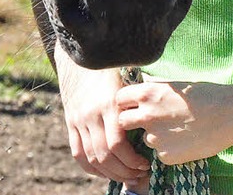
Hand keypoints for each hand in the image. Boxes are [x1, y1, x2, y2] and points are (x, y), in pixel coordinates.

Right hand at [55, 41, 150, 186]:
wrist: (79, 56)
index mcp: (109, 103)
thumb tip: (163, 107)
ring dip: (110, 173)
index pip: (117, 143)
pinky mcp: (70, 123)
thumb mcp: (127, 76)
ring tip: (127, 177)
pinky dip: (91, 168)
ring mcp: (78, 120)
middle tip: (140, 175)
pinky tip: (105, 172)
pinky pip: (78, 154)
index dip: (132, 160)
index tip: (146, 163)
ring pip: (92, 158)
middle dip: (124, 171)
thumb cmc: (110, 66)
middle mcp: (91, 114)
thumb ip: (139, 95)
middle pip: (105, 156)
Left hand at [117, 80, 232, 165]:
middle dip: (131, 121)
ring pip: (143, 138)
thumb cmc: (204, 94)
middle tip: (147, 120)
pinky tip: (184, 139)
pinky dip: (167, 148)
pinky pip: (159, 152)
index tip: (133, 104)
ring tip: (175, 128)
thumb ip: (153, 88)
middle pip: (122, 121)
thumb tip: (138, 87)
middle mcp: (147, 115)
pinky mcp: (166, 156)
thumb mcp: (174, 85)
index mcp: (148, 93)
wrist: (229, 114)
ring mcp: (155, 138)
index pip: (119, 99)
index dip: (126, 102)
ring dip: (152, 135)